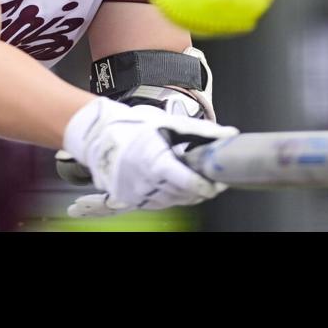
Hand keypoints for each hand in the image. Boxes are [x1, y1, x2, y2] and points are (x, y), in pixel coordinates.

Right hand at [62, 98, 235, 217]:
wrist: (98, 135)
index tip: (219, 183)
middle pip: (184, 195)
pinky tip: (173, 184)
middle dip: (200, 189)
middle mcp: (146, 182)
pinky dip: (169, 196)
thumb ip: (202, 132)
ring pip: (172, 202)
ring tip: (191, 179)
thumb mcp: (169, 124)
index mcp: (157, 163)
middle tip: (210, 179)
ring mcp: (137, 193)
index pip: (190, 184)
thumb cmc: (133, 126)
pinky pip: (157, 203)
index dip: (208, 186)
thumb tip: (229, 134)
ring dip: (186, 194)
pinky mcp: (130, 199)